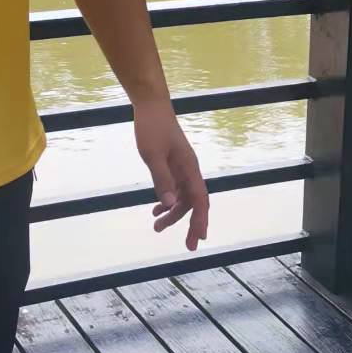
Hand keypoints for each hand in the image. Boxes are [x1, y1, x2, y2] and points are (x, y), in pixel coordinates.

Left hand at [134, 99, 208, 251]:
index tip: (199, 239)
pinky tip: (156, 208)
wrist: (151, 106)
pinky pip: (175, 189)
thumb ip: (162, 180)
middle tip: (187, 246)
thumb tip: (171, 204)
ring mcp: (182, 168)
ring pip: (183, 198)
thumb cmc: (152, 128)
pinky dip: (167, 200)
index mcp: (189, 169)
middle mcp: (189, 171)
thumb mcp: (153, 156)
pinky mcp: (173, 165)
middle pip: (194, 204)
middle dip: (190, 225)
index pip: (200, 201)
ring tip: (156, 227)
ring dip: (173, 214)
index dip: (200, 221)